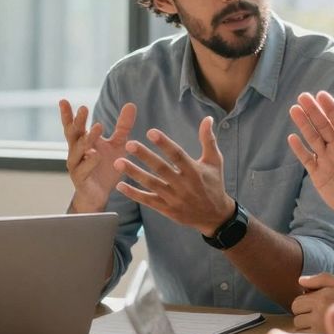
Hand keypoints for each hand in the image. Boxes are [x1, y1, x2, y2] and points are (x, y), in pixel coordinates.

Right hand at [60, 100, 135, 211]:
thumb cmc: (105, 168)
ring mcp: (77, 167)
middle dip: (78, 122)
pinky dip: (89, 162)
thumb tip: (130, 104)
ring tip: (97, 127)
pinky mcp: (81, 180)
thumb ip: (122, 126)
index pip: (73, 126)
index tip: (63, 100)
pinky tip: (95, 154)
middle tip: (84, 108)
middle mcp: (76, 153)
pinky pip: (83, 170)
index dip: (68, 114)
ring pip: (77, 152)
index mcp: (82, 143)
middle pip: (73, 135)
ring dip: (87, 139)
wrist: (101, 195)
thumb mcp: (118, 145)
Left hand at [113, 117, 233, 233]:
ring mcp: (174, 198)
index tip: (150, 132)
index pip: (177, 155)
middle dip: (144, 156)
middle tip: (128, 144)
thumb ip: (208, 140)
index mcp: (194, 171)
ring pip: (151, 184)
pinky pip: (148, 201)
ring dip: (134, 173)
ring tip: (118, 162)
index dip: (164, 143)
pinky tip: (120, 186)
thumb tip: (208, 118)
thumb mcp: (214, 161)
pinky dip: (134, 194)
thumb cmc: (214, 184)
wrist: (215, 216)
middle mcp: (183, 185)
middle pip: (161, 169)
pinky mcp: (167, 209)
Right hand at [287, 92, 333, 238]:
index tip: (321, 95)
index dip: (330, 108)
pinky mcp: (318, 173)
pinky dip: (299, 149)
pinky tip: (293, 138)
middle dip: (313, 112)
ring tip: (294, 109)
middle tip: (303, 96)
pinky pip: (307, 159)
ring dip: (304, 125)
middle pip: (323, 126)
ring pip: (313, 138)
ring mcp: (326, 159)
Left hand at [291, 274, 333, 332]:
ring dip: (307, 331)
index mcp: (322, 298)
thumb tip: (300, 281)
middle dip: (304, 318)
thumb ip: (322, 279)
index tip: (314, 308)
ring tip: (323, 330)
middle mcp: (318, 314)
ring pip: (301, 333)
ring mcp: (321, 331)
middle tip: (318, 320)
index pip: (296, 303)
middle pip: (296, 318)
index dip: (304, 305)